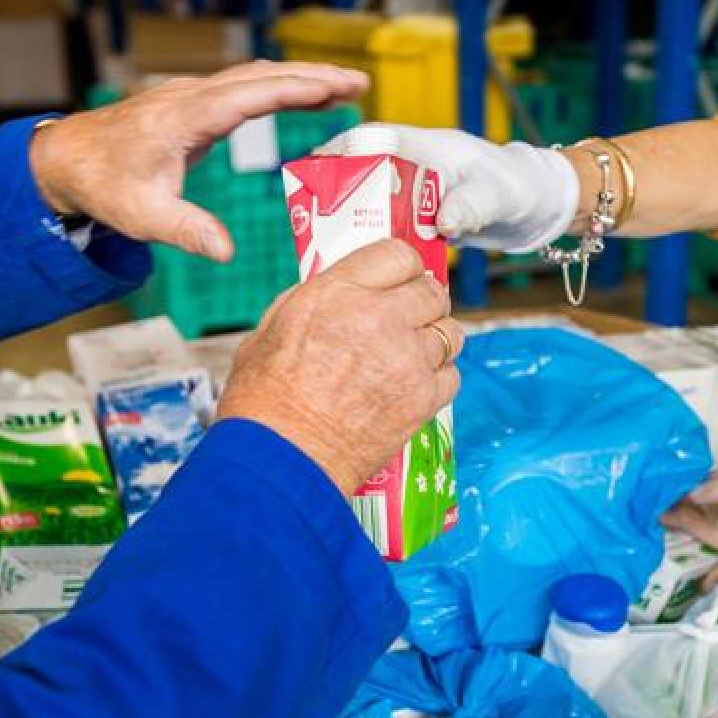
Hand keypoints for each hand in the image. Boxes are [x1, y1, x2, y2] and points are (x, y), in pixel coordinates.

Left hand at [29, 61, 368, 261]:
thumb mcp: (144, 217)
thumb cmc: (105, 185)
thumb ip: (188, 232)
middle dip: (313, 76)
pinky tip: (305, 94)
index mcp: (184, 119)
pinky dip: (282, 85)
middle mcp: (192, 97)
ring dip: (302, 77)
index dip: (292, 90)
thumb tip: (227, 253)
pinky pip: (247, 85)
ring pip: (256, 75)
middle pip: (262, 75)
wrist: (68, 159)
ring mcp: (195, 95)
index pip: (247, 96)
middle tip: (360, 82)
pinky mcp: (197, 103)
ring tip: (347, 87)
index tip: (332, 89)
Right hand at [215, 239, 463, 494]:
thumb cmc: (265, 403)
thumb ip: (312, 302)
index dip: (401, 267)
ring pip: (450, 333)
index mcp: (336, 294)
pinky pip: (452, 375)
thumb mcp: (271, 330)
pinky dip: (438, 380)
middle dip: (423, 302)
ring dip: (435, 341)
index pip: (397, 254)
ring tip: (412, 356)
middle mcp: (379, 318)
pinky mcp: (423, 398)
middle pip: (431, 291)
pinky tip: (412, 388)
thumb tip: (339, 292)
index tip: (399, 279)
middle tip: (410, 317)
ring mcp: (407, 359)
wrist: (281, 462)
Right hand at [316, 123, 578, 251]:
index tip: (316, 168)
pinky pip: (395, 230)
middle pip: (367, 175)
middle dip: (341, 195)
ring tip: (333, 249)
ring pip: (378, 206)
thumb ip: (472, 204)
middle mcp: (419, 169)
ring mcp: (420, 195)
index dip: (343, 150)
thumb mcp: (499, 195)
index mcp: (430, 148)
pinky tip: (367, 268)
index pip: (376, 139)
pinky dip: (382, 245)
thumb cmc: (521, 187)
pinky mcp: (425, 220)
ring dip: (360, 225)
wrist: (539, 207)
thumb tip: (443, 222)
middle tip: (315, 222)